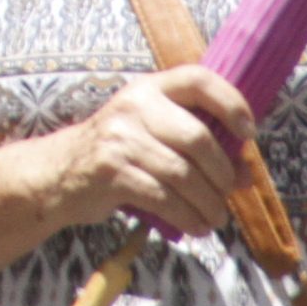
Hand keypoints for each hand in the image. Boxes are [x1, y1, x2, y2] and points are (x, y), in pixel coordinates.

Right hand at [57, 66, 256, 236]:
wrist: (59, 171)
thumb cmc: (118, 151)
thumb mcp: (153, 133)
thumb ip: (197, 146)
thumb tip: (245, 174)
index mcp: (149, 88)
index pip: (197, 80)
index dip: (230, 103)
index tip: (247, 133)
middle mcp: (134, 106)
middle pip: (198, 138)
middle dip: (222, 173)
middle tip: (228, 192)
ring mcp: (120, 139)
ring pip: (184, 175)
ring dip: (209, 203)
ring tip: (215, 216)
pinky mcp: (111, 173)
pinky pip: (165, 199)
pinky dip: (189, 217)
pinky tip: (196, 225)